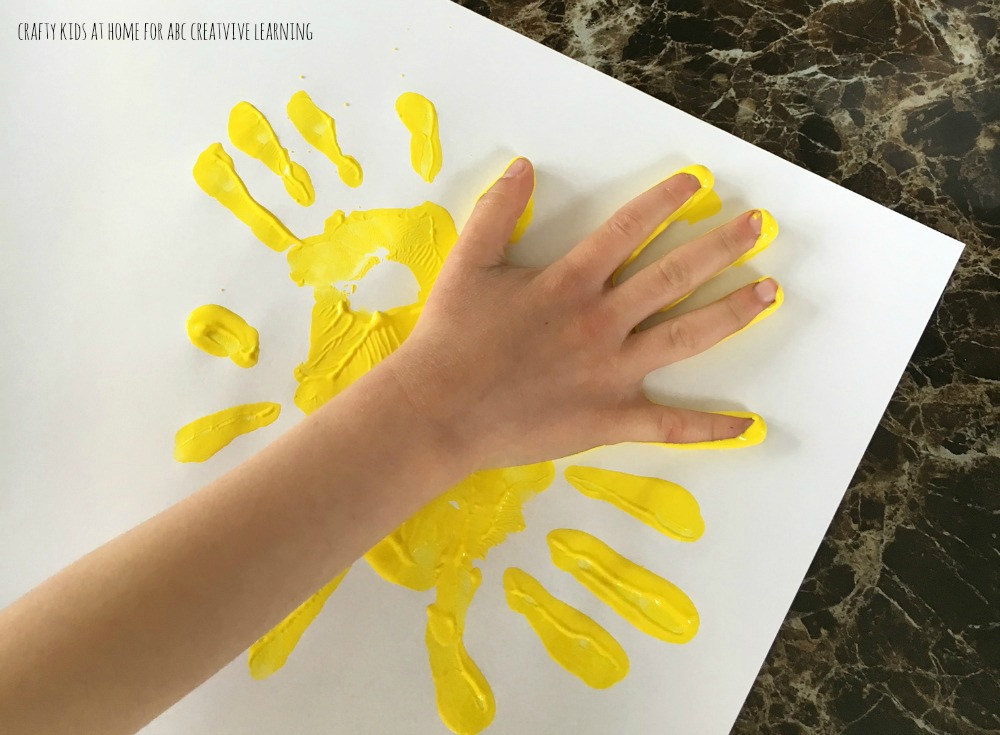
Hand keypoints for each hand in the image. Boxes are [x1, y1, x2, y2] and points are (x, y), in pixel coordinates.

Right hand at [383, 158, 779, 469]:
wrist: (437, 410)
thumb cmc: (450, 337)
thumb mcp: (467, 263)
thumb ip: (495, 211)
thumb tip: (522, 165)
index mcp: (570, 282)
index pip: (629, 230)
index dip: (665, 202)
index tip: (697, 182)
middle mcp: (601, 321)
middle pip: (674, 276)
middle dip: (721, 246)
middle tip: (758, 225)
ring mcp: (610, 372)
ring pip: (685, 338)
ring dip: (732, 312)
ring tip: (769, 292)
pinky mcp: (608, 418)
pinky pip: (667, 425)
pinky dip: (708, 428)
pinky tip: (745, 425)